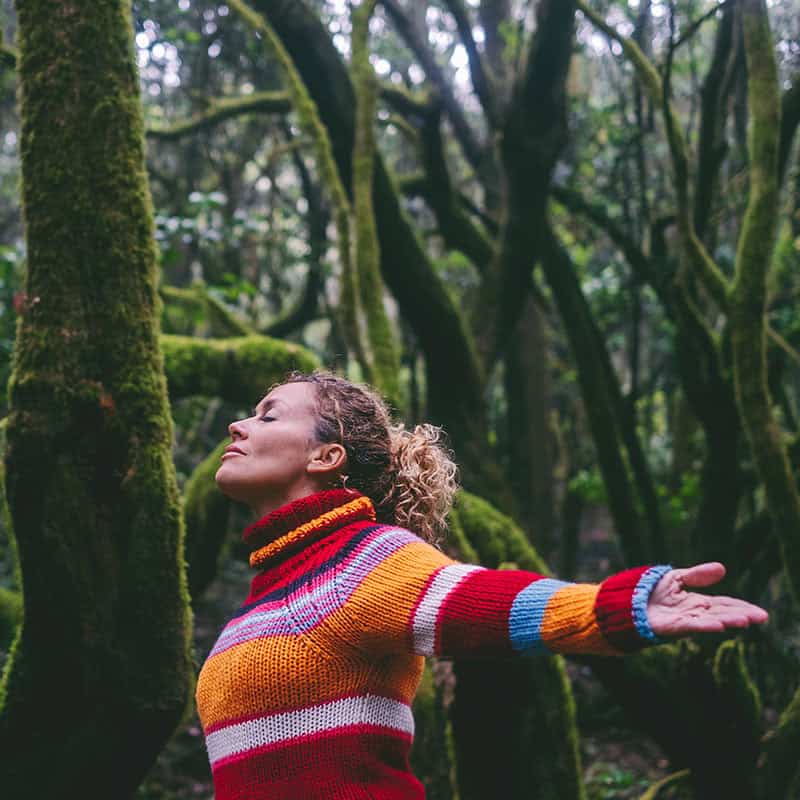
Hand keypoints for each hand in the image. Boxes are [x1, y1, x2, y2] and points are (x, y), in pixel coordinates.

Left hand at [647, 562, 768, 637]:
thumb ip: (698, 575)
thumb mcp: (677, 578)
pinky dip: (705, 625)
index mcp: (697, 602)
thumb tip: (722, 568)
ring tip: (745, 621)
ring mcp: (684, 620)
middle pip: (721, 613)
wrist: (627, 602)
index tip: (760, 612)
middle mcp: (694, 613)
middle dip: (741, 615)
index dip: (741, 607)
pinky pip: (691, 625)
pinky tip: (719, 625)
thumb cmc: (651, 591)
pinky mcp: (671, 626)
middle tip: (761, 617)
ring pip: (710, 620)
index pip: (724, 604)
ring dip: (727, 621)